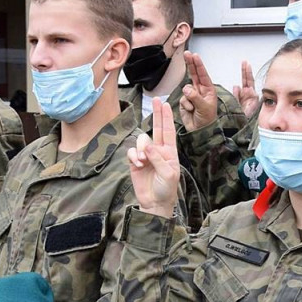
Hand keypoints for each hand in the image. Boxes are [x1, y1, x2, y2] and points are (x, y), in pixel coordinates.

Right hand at [127, 98, 179, 218]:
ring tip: (144, 161)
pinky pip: (131, 151)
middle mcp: (158, 150)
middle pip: (156, 128)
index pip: (168, 131)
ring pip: (141, 140)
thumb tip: (148, 146)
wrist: (155, 202)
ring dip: (142, 149)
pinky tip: (138, 164)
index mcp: (169, 152)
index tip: (166, 104)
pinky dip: (134, 156)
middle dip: (156, 113)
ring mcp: (146, 155)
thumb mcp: (168, 174)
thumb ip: (159, 159)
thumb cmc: (166, 188)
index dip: (167, 118)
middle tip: (156, 99)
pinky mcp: (135, 162)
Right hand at [180, 51, 218, 130]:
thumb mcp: (205, 107)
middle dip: (190, 64)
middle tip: (187, 53)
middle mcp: (200, 90)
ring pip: (186, 88)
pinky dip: (185, 105)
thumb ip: (196, 97)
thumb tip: (187, 89)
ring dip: (189, 98)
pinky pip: (182, 99)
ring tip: (195, 107)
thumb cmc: (208, 120)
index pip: (203, 74)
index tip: (195, 55)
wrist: (200, 131)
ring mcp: (192, 95)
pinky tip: (190, 110)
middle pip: (193, 74)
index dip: (198, 64)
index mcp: (209, 90)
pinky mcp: (184, 101)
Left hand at [232, 60, 258, 118]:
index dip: (244, 73)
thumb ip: (236, 95)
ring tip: (245, 64)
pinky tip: (243, 82)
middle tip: (245, 62)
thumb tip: (236, 86)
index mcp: (244, 95)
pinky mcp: (255, 100)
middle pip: (247, 80)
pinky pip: (251, 91)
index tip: (243, 65)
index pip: (244, 82)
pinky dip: (248, 87)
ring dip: (247, 73)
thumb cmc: (239, 117)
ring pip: (250, 82)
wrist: (243, 126)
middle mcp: (249, 95)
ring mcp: (252, 97)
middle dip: (246, 70)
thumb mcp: (235, 104)